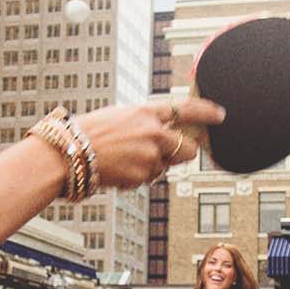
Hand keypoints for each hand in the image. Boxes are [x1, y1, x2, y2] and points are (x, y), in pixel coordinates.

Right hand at [72, 100, 222, 188]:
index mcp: (144, 112)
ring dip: (153, 166)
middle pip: (188, 148)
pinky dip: (136, 178)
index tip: (221, 114)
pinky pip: (148, 179)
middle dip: (185, 154)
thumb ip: (143, 122)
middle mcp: (152, 132)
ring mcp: (149, 155)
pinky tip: (116, 170)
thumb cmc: (87, 133)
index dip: (206, 112)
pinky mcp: (142, 175)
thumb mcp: (118, 117)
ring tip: (125, 160)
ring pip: (166, 167)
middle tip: (175, 154)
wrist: (68, 153)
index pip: (185, 108)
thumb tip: (164, 133)